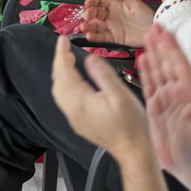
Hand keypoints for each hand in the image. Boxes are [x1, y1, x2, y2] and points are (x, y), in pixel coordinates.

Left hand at [51, 35, 148, 158]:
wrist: (133, 150)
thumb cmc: (130, 126)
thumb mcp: (120, 95)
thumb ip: (103, 75)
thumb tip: (90, 59)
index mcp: (80, 101)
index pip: (64, 72)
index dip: (61, 54)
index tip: (62, 40)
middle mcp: (72, 110)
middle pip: (57, 81)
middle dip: (59, 62)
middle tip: (64, 48)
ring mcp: (74, 118)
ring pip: (58, 91)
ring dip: (61, 74)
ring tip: (67, 60)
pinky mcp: (78, 122)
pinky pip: (64, 100)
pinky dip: (65, 85)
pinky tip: (74, 81)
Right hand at [82, 0, 156, 46]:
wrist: (154, 30)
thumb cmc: (147, 15)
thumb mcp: (136, 3)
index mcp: (115, 5)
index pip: (100, 2)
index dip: (92, 2)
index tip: (87, 3)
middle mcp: (111, 16)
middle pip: (96, 14)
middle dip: (89, 14)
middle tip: (87, 16)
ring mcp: (112, 27)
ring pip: (96, 26)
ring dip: (88, 26)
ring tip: (83, 27)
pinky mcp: (114, 37)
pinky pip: (102, 37)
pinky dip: (94, 37)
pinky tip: (89, 36)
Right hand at [140, 25, 190, 177]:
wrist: (188, 166)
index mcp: (190, 94)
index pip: (180, 65)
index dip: (174, 48)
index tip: (167, 32)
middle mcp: (177, 92)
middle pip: (168, 63)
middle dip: (161, 45)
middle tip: (154, 27)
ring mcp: (165, 99)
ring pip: (157, 70)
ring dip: (153, 53)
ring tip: (147, 36)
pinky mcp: (154, 107)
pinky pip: (149, 85)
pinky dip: (145, 71)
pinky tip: (142, 59)